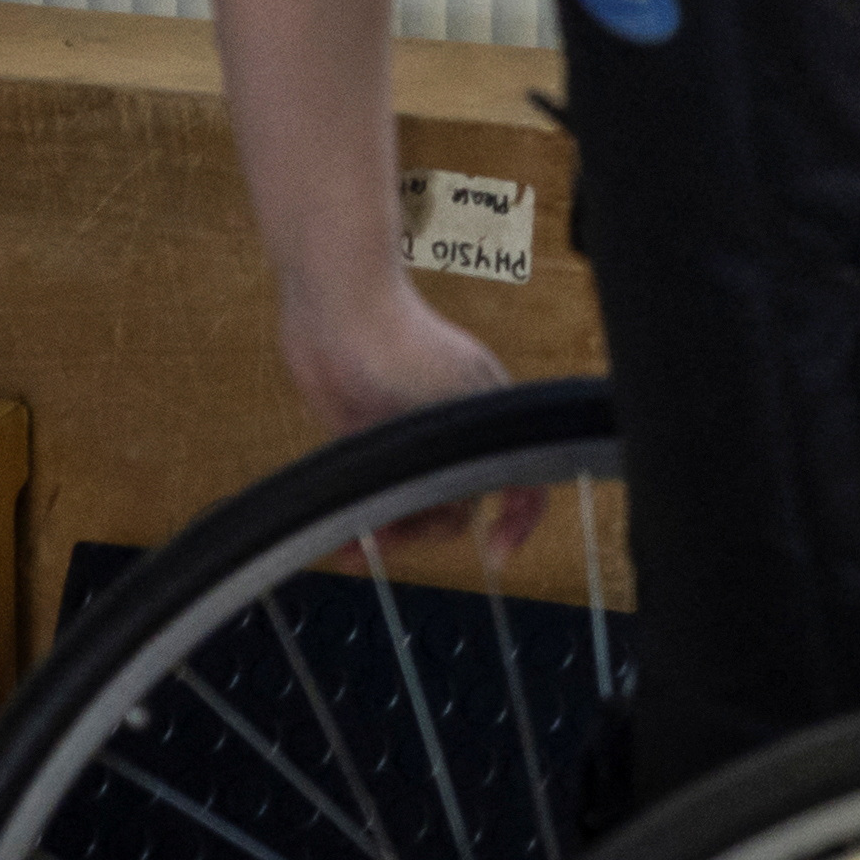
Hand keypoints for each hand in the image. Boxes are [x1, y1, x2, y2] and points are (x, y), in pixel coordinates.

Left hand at [282, 278, 541, 556]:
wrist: (337, 306)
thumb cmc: (402, 334)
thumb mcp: (461, 394)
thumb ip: (480, 449)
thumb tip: (486, 505)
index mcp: (487, 415)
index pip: (522, 478)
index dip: (518, 518)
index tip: (496, 553)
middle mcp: (452, 431)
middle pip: (457, 504)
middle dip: (428, 530)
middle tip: (393, 538)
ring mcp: (407, 436)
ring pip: (411, 504)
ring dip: (390, 531)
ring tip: (358, 544)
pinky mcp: (364, 437)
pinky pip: (370, 493)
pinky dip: (360, 518)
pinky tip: (345, 536)